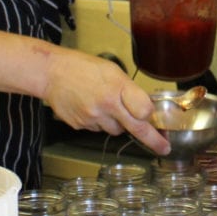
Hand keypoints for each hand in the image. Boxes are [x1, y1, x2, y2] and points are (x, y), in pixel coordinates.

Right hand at [43, 48, 170, 155]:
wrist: (52, 73)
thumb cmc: (84, 67)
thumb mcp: (113, 71)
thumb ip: (130, 90)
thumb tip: (145, 108)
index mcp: (117, 88)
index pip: (144, 111)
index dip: (150, 114)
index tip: (156, 119)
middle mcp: (106, 106)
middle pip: (136, 128)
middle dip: (153, 140)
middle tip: (164, 148)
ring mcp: (92, 118)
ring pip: (115, 130)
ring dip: (117, 123)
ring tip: (105, 105)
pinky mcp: (80, 126)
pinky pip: (98, 129)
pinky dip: (99, 122)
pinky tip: (91, 107)